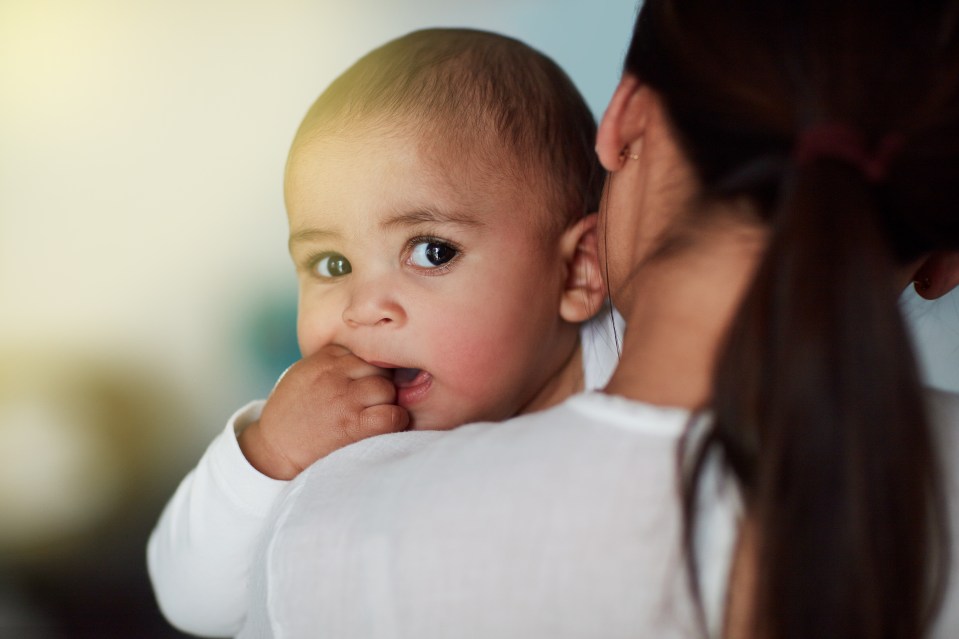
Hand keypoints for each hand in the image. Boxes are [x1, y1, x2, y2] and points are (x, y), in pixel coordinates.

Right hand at [238, 344, 408, 479]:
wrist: (272, 448)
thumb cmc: (291, 412)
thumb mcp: (306, 372)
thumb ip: (334, 362)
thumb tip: (368, 359)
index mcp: (325, 357)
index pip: (366, 350)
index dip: (370, 370)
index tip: (365, 383)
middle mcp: (335, 373)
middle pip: (380, 368)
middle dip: (381, 384)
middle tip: (372, 402)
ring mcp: (345, 398)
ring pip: (387, 388)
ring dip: (388, 402)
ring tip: (376, 414)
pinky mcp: (353, 424)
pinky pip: (392, 414)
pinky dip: (396, 420)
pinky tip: (387, 426)